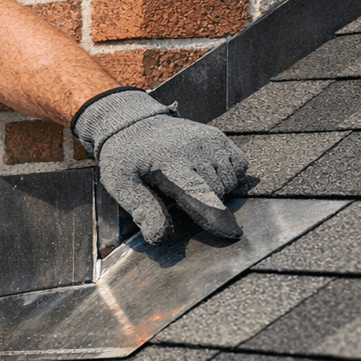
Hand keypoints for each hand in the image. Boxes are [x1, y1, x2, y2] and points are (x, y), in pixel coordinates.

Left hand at [74, 87, 251, 245]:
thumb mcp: (121, 183)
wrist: (133, 124)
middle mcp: (195, 148)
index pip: (198, 192)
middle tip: (176, 191)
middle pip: (216, 194)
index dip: (214, 215)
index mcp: (170, 162)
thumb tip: (161, 237)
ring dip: (215, 189)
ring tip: (188, 179)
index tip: (230, 233)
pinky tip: (203, 171)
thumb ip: (142, 209)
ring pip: (230, 183)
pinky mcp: (219, 137)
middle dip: (200, 202)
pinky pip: (240, 167)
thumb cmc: (126, 157)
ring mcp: (210, 140)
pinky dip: (228, 175)